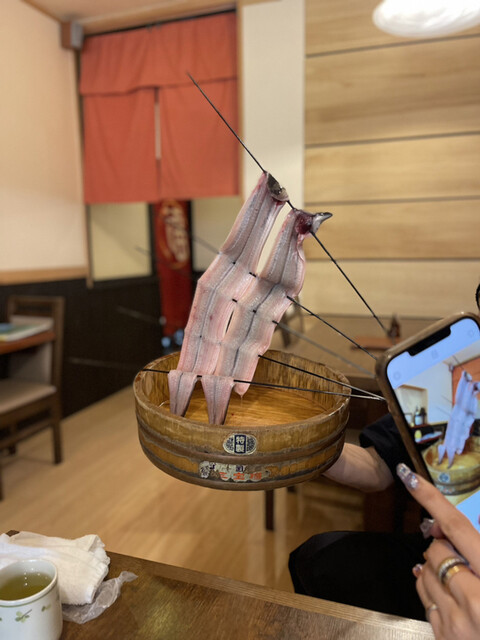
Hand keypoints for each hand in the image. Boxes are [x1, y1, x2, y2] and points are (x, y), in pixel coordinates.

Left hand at [397, 463, 479, 638]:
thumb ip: (477, 543)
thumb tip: (445, 527)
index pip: (457, 528)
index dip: (432, 499)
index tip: (410, 477)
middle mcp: (474, 602)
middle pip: (437, 550)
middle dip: (444, 546)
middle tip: (461, 555)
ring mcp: (456, 623)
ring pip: (425, 572)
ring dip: (436, 567)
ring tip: (459, 577)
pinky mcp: (443, 636)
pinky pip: (424, 597)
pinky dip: (431, 587)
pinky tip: (448, 592)